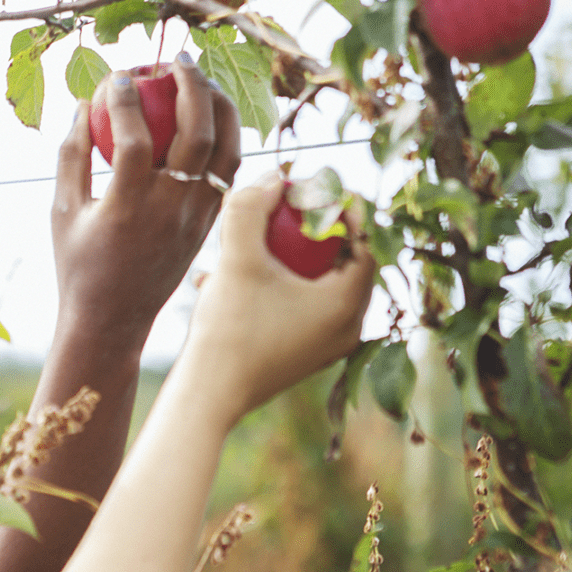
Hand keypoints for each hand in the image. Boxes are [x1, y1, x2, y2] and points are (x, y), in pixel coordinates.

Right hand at [50, 53, 240, 351]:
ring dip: (219, 106)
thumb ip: (72, 156)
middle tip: (172, 60)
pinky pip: (229, 172)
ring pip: (226, 150)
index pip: (134, 139)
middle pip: (196, 134)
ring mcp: (195, 219)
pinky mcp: (208, 226)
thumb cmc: (79, 265)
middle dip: (189, 86)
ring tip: (201, 80)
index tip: (117, 76)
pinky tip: (211, 117)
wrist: (112, 322)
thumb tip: (85, 105)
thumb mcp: (63, 212)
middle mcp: (168, 212)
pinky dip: (227, 138)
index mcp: (126, 209)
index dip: (126, 100)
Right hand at [185, 170, 375, 423]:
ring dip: (293, 258)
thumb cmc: (228, 331)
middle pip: (345, 263)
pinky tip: (232, 276)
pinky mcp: (303, 355)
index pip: (365, 242)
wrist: (207, 395)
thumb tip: (273, 175)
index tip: (319, 187)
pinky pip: (303, 307)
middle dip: (317, 232)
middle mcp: (347, 328)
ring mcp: (326, 346)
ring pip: (321, 286)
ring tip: (256, 239)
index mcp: (346, 304)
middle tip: (293, 208)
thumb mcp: (237, 260)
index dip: (344, 209)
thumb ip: (252, 209)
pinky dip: (280, 286)